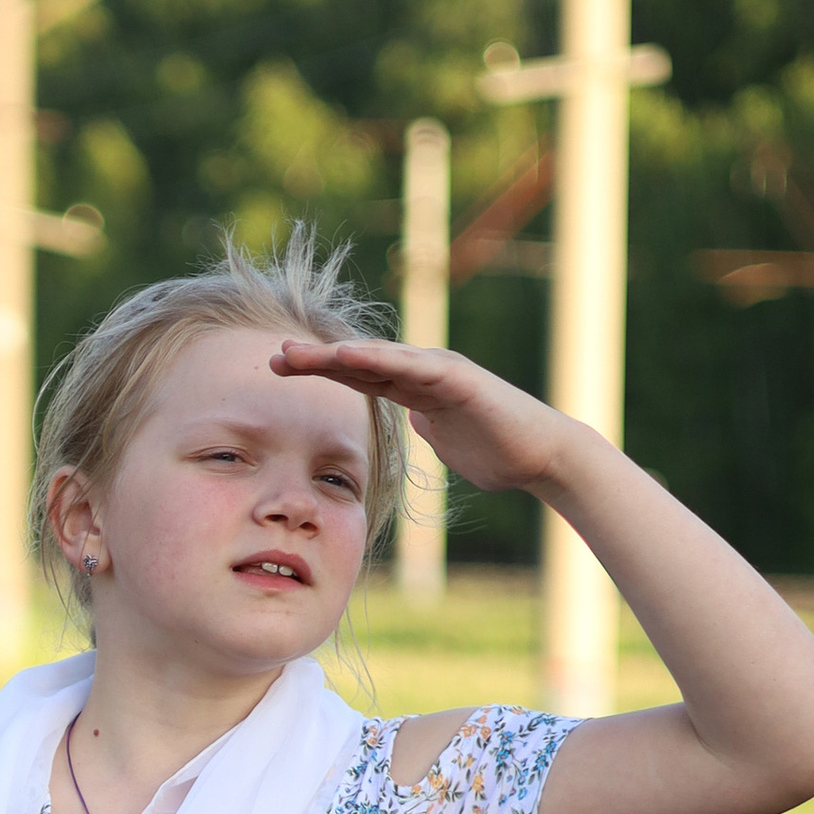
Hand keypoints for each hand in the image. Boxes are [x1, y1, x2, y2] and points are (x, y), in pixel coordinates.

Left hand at [271, 338, 573, 499]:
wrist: (540, 458)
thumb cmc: (495, 452)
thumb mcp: (444, 442)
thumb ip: (424, 428)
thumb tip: (411, 425)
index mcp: (414, 387)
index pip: (357, 377)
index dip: (319, 372)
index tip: (279, 371)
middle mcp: (422, 370)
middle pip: (359, 362)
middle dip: (316, 360)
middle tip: (274, 357)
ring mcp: (439, 370)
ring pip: (379, 358)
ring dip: (336, 355)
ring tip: (299, 355)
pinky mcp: (457, 378)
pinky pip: (412, 367)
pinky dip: (380, 359)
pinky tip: (349, 356)